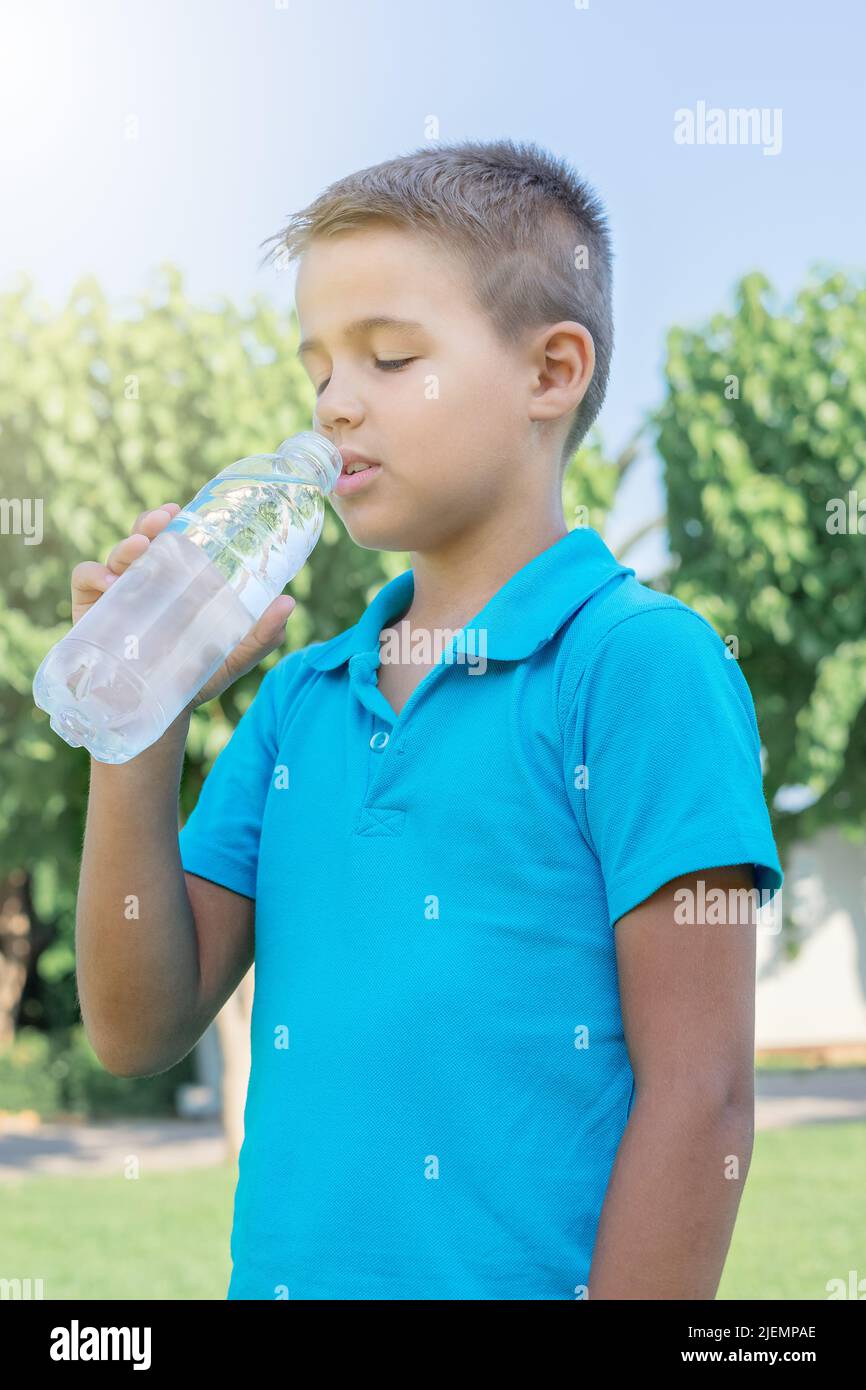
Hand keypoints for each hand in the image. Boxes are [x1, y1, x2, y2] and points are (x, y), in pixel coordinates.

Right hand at [70, 502, 296, 715]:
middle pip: (141, 540)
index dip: (171, 521)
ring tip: (139, 549)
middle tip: (160, 522)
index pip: (171, 542)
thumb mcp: (235, 657)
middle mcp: (145, 582)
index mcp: (177, 583)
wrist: (162, 717)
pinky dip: (93, 576)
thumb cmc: (198, 678)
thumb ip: (262, 634)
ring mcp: (116, 596)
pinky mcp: (91, 613)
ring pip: (115, 557)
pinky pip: (85, 582)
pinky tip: (109, 584)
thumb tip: (288, 602)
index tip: (178, 510)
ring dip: (125, 546)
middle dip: (147, 523)